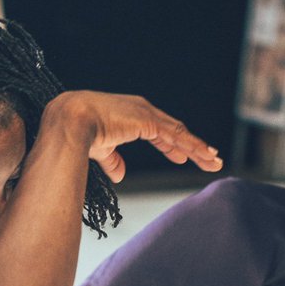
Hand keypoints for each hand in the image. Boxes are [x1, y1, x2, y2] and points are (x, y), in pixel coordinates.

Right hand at [71, 91, 222, 182]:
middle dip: (191, 146)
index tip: (182, 156)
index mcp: (130, 115)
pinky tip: (206, 155)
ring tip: (214, 161)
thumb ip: (114, 161)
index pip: (159, 131)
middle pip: (174, 131)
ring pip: (179, 134)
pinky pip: (176, 136)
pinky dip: (193, 146)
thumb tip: (122, 175)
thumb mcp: (101, 149)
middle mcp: (142, 110)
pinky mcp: (149, 122)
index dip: (172, 144)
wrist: (70, 122)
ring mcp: (147, 114)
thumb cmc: (79, 133)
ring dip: (198, 148)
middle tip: (208, 158)